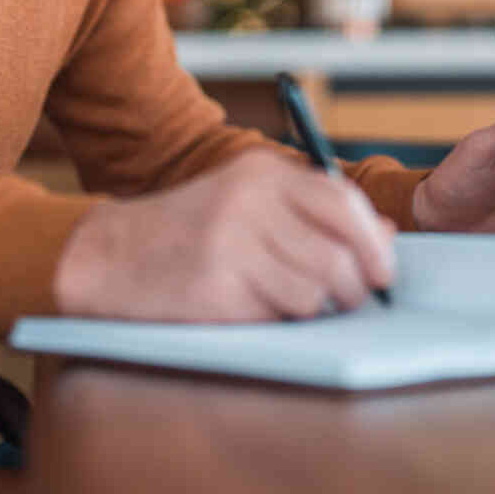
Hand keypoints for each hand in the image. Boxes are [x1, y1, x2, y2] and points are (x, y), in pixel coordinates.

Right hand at [53, 149, 397, 321]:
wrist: (108, 255)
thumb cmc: (190, 231)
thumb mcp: (250, 204)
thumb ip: (315, 214)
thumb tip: (386, 235)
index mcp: (261, 173)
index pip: (342, 204)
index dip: (373, 243)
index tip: (383, 272)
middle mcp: (248, 202)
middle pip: (338, 255)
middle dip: (356, 287)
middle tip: (351, 300)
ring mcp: (230, 244)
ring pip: (315, 292)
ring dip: (316, 308)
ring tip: (291, 302)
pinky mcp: (216, 288)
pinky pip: (280, 315)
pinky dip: (280, 320)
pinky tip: (256, 308)